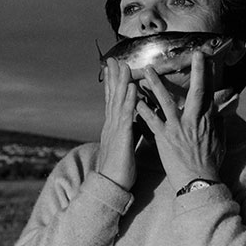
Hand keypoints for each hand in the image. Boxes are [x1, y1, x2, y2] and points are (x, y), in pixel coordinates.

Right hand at [98, 58, 137, 191]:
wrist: (110, 187)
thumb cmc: (119, 169)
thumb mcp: (125, 146)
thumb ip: (129, 131)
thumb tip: (135, 122)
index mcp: (113, 127)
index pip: (113, 101)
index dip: (113, 84)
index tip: (113, 69)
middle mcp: (111, 125)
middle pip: (112, 96)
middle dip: (113, 77)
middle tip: (113, 59)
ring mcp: (115, 130)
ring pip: (118, 101)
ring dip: (120, 83)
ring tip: (123, 66)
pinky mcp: (121, 137)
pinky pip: (126, 115)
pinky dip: (129, 100)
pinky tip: (132, 88)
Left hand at [136, 51, 224, 192]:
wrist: (198, 182)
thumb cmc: (210, 163)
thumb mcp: (220, 140)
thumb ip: (219, 122)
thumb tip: (221, 109)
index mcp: (208, 121)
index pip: (210, 93)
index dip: (209, 75)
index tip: (207, 60)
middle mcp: (194, 121)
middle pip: (197, 92)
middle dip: (196, 72)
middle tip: (194, 54)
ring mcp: (178, 128)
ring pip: (166, 101)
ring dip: (156, 84)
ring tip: (146, 70)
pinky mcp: (164, 138)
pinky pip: (152, 120)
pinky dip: (143, 109)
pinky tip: (134, 99)